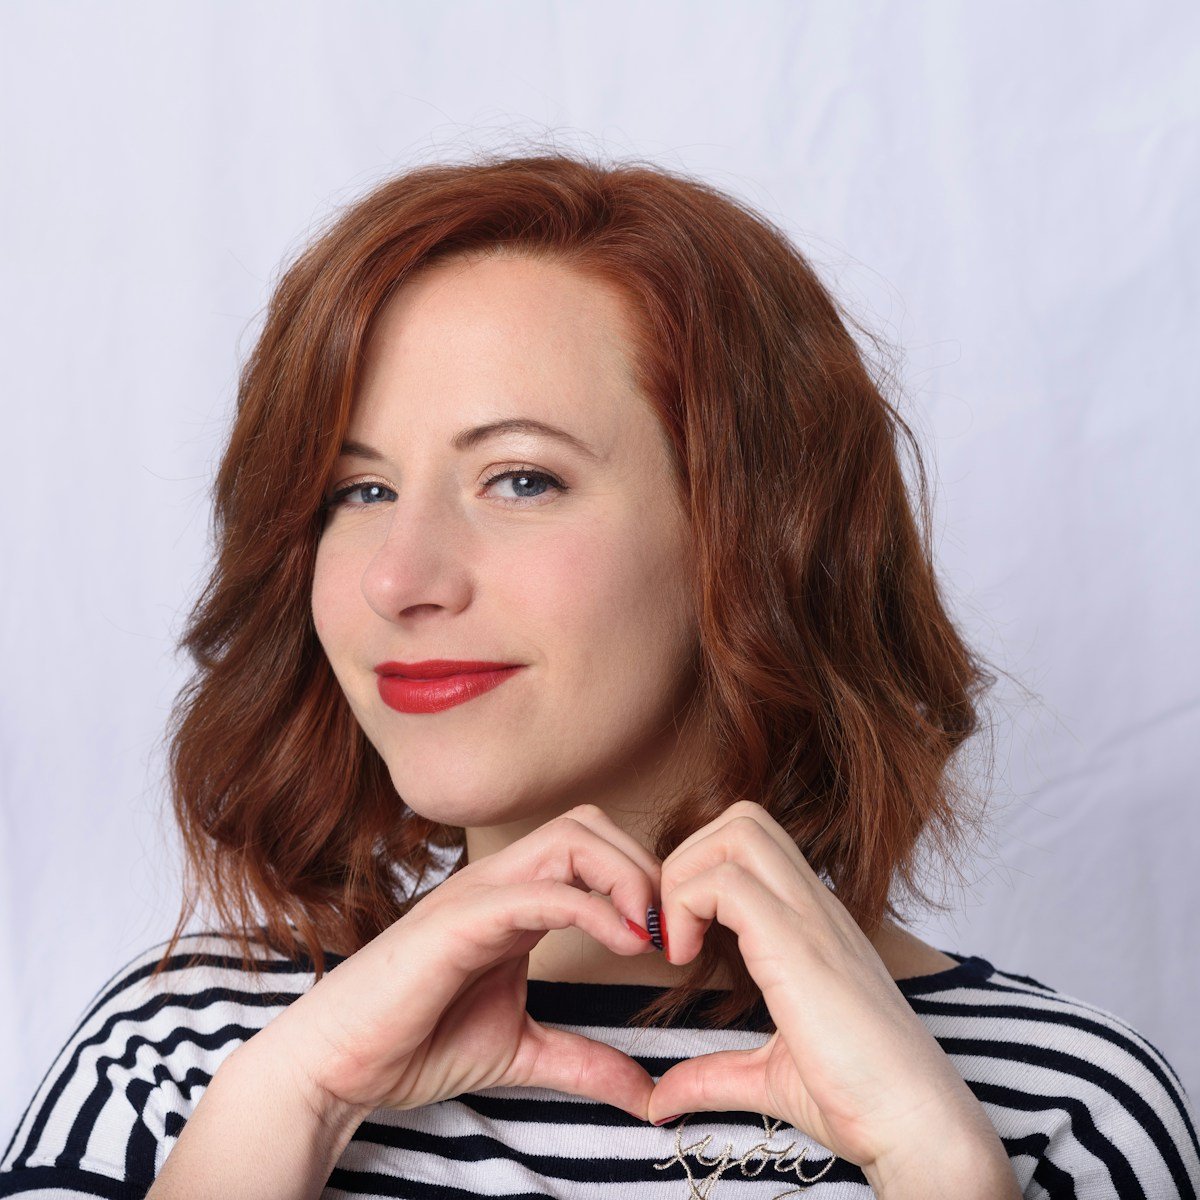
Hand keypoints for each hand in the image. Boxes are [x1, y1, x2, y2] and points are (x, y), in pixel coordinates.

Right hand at [270, 805, 661, 1118]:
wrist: (338, 1066)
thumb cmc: (415, 1044)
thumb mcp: (521, 1052)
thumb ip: (584, 1061)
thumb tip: (647, 1094)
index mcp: (516, 901)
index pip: (593, 849)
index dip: (643, 882)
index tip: (672, 941)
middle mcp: (500, 884)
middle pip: (589, 825)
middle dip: (643, 866)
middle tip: (670, 932)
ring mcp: (478, 895)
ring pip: (570, 838)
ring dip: (626, 876)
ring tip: (649, 935)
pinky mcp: (459, 922)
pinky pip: (537, 891)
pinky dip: (592, 908)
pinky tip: (625, 945)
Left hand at [646, 800, 1001, 1176]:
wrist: (916, 1127)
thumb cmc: (859, 1100)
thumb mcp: (770, 1076)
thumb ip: (714, 1074)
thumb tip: (661, 1099)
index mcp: (811, 923)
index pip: (752, 844)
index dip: (698, 873)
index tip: (676, 938)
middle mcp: (814, 905)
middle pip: (743, 817)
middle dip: (687, 857)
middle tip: (670, 928)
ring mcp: (811, 917)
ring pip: (737, 830)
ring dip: (685, 874)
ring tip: (677, 943)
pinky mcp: (798, 945)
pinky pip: (728, 883)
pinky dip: (686, 906)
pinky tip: (684, 961)